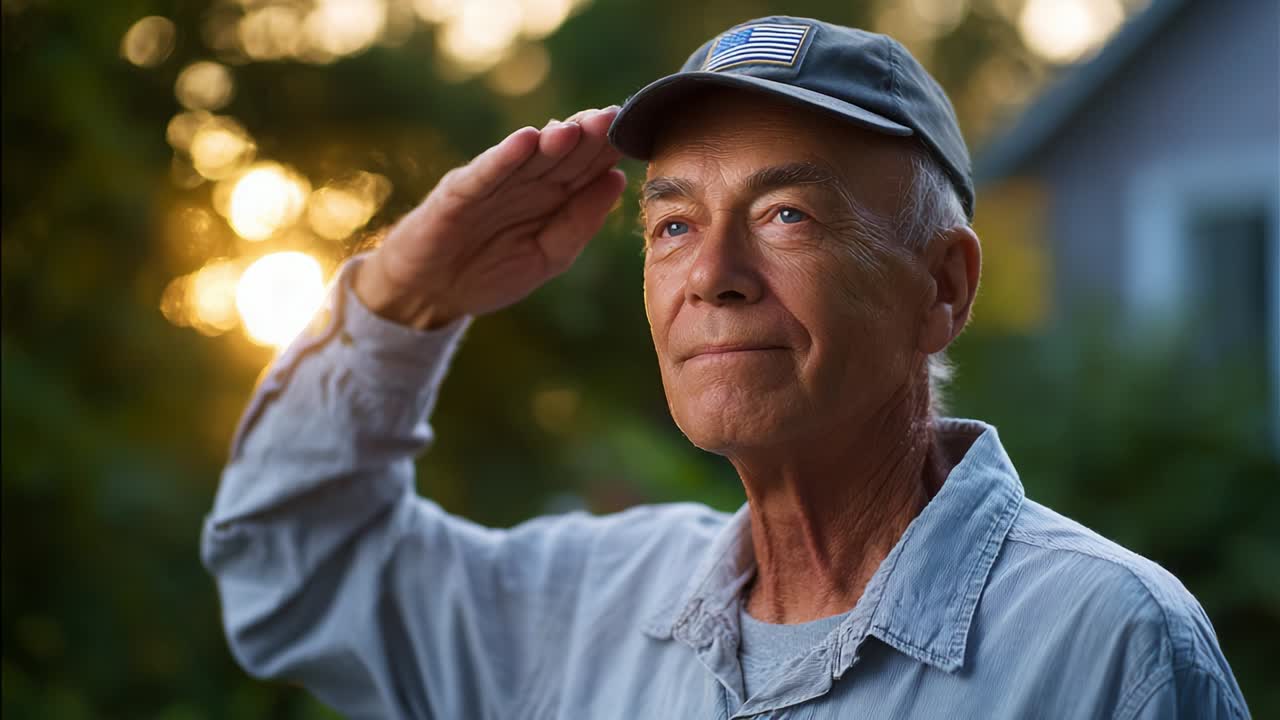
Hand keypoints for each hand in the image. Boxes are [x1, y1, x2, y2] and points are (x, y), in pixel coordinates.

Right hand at [355, 107, 625, 328]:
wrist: (430, 292)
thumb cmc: (490, 272)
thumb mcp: (548, 256)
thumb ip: (580, 223)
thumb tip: (619, 180)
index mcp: (552, 196)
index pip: (586, 167)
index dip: (608, 151)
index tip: (637, 136)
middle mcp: (525, 181)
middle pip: (561, 154)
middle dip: (586, 136)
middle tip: (613, 117)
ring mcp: (492, 184)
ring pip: (528, 157)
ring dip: (551, 139)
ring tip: (577, 126)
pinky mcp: (459, 193)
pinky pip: (485, 173)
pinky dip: (504, 157)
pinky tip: (525, 140)